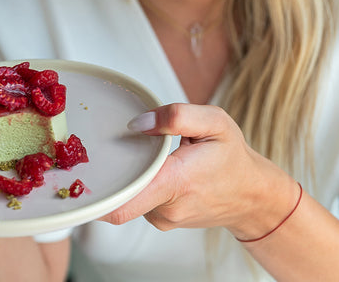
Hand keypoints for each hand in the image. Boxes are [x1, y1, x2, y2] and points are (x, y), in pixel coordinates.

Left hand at [101, 104, 295, 239]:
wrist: (252, 195)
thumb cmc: (232, 157)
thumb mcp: (214, 122)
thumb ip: (176, 116)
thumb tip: (137, 124)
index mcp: (175, 182)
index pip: (122, 201)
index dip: (99, 188)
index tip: (86, 169)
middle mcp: (166, 209)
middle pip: (120, 194)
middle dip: (113, 170)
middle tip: (115, 146)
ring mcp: (164, 219)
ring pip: (131, 194)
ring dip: (134, 173)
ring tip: (154, 156)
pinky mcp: (163, 220)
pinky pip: (141, 199)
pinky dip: (143, 183)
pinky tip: (159, 170)